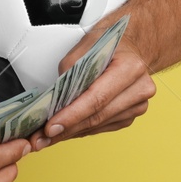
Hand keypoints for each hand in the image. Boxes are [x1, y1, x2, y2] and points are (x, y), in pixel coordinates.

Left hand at [29, 17, 155, 150]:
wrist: (132, 45)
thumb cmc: (110, 42)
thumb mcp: (86, 44)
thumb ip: (71, 69)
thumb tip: (57, 98)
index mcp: (130, 68)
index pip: (97, 98)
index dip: (72, 115)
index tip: (51, 127)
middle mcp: (139, 89)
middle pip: (97, 116)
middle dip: (67, 129)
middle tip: (41, 139)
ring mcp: (138, 105)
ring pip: (99, 125)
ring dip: (72, 132)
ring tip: (47, 137)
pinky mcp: (131, 115)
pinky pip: (103, 127)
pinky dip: (82, 129)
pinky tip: (66, 130)